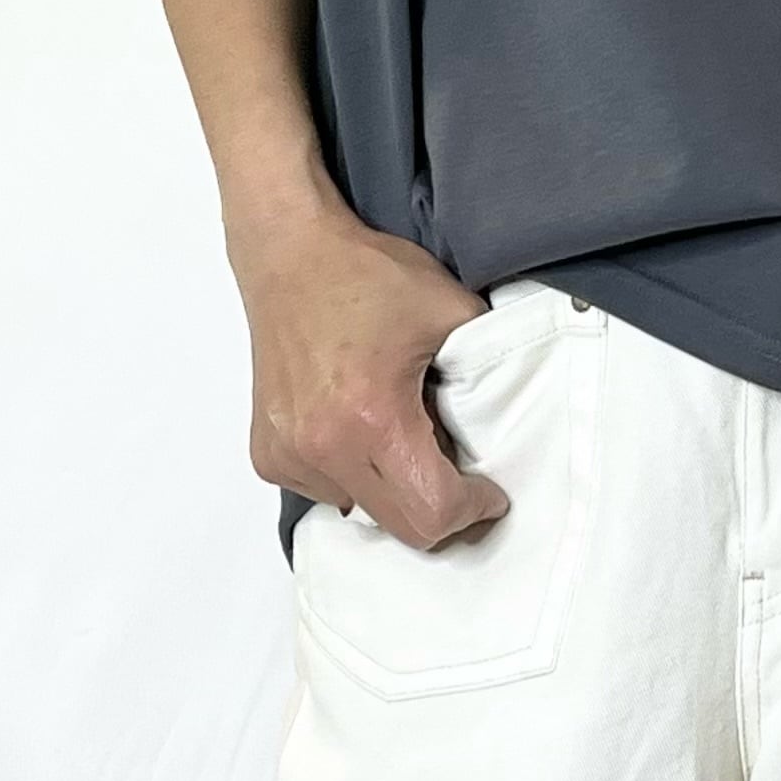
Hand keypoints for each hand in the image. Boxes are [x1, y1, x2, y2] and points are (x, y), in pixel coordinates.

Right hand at [227, 182, 506, 545]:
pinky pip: (324, 492)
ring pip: (363, 513)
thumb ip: (488, 367)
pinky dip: (351, 475)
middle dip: (440, 508)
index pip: (432, 512)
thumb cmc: (362, 275)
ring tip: (400, 437)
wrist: (289, 253)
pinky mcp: (270, 452)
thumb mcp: (451, 311)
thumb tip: (511, 413)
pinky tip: (357, 429)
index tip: (487, 491)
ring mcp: (290, 454)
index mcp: (373, 417)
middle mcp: (323, 445)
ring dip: (393, 491)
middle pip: (401, 528)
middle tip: (457, 475)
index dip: (472, 509)